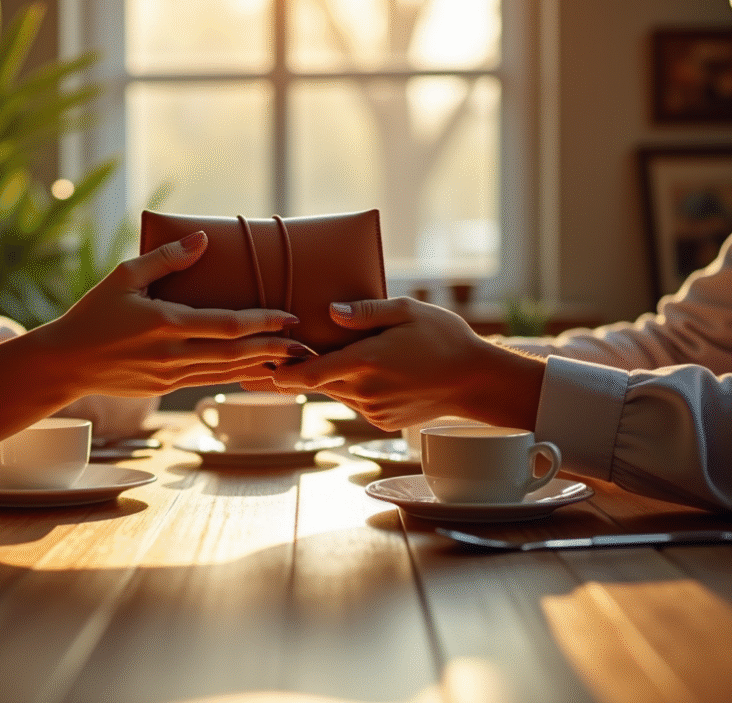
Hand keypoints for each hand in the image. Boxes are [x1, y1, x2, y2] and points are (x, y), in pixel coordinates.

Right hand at [36, 231, 303, 395]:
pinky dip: (236, 376)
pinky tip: (255, 370)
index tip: (289, 316)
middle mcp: (173, 354)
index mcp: (165, 323)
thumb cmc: (93, 314)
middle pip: (236, 354)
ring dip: (261, 366)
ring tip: (292, 359)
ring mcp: (170, 376)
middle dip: (275, 349)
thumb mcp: (124, 277)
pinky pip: (210, 381)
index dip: (263, 322)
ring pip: (226, 372)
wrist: (64, 363)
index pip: (227, 325)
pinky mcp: (165, 389)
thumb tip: (203, 239)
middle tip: (306, 344)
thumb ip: (166, 259)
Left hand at [267, 297, 545, 430]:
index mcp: (366, 362)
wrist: (476, 381)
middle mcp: (364, 391)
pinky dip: (348, 388)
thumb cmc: (444, 337)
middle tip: (259, 360)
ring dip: (323, 378)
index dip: (278, 373)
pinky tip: (356, 372)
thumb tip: (330, 311)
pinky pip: (353, 402)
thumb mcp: (408, 311)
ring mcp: (372, 410)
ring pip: (333, 392)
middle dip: (291, 372)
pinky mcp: (380, 421)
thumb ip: (367, 311)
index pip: (308, 374)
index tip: (255, 366)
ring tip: (302, 360)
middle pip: (314, 383)